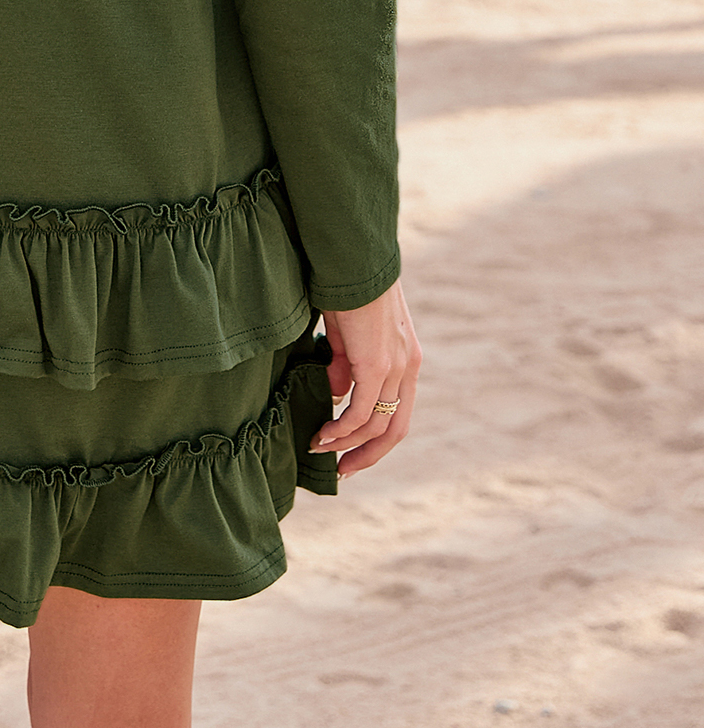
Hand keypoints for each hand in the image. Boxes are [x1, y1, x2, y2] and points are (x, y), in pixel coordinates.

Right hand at [309, 279, 420, 477]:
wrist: (352, 257)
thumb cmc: (346, 287)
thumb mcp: (349, 332)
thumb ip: (346, 364)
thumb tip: (338, 395)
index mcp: (406, 358)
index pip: (398, 412)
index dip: (375, 439)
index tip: (347, 452)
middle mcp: (407, 366)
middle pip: (395, 430)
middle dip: (367, 455)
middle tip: (341, 470)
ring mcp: (394, 366)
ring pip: (376, 425)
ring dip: (346, 443)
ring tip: (319, 448)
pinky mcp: (375, 363)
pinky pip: (359, 411)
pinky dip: (341, 428)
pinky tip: (323, 434)